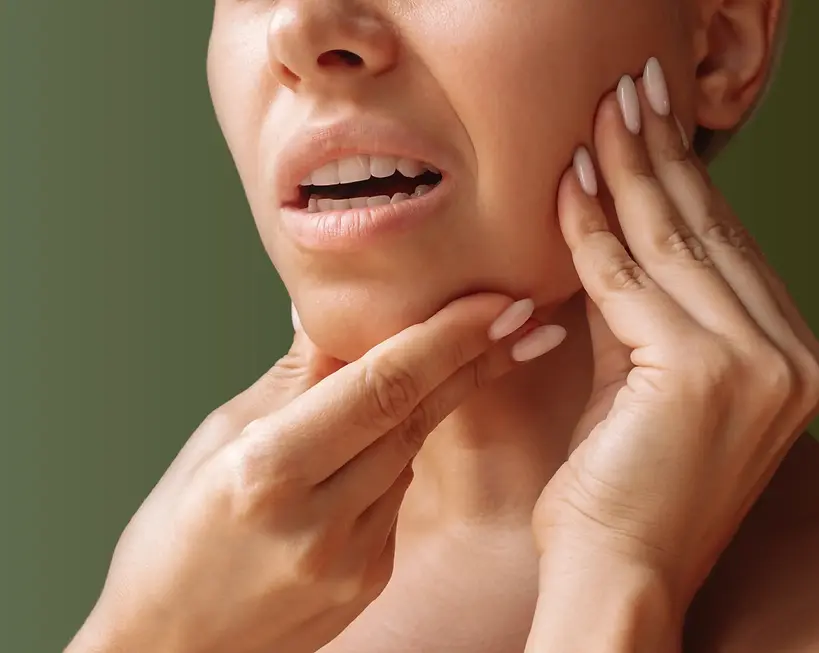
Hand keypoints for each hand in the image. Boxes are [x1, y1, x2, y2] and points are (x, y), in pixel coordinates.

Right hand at [69, 294, 557, 652]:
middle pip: (414, 417)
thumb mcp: (216, 441)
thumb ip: (293, 379)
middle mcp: (319, 521)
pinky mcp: (370, 578)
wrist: (171, 649)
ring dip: (426, 404)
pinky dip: (392, 457)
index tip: (494, 301)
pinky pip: (396, 494)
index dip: (446, 338)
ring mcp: (352, 559)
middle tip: (520, 315)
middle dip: (473, 358)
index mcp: (267, 472)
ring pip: (408, 452)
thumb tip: (335, 312)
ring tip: (435, 365)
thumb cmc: (173, 542)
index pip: (380, 387)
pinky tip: (367, 448)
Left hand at [532, 60, 818, 627]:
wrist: (620, 577)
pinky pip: (629, 279)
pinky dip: (593, 228)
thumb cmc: (625, 493)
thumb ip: (644, 313)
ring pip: (676, 243)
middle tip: (632, 89)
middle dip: (665, 154)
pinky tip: (572, 181)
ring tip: (603, 113)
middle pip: (712, 233)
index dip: (690, 183)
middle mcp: (794, 359)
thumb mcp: (648, 386)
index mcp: (794, 362)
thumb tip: (614, 230)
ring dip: (632, 170)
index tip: (656, 126)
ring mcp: (759, 365)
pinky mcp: (705, 371)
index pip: (731, 250)